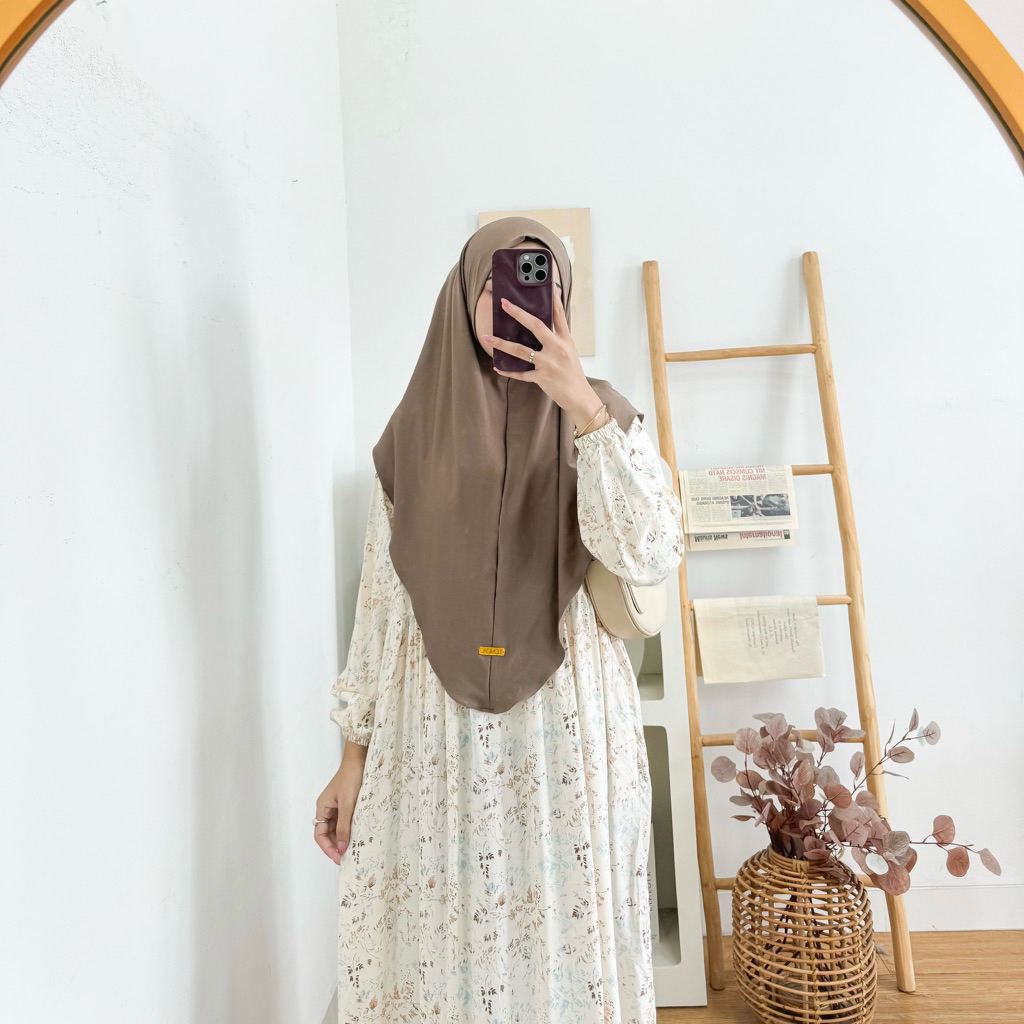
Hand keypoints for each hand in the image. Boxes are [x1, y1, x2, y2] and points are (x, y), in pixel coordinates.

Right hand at [313, 754, 365, 863]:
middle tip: (348, 857)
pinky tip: (357, 836)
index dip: (328, 848)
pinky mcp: (346, 805)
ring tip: (354, 850)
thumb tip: (342, 847)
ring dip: (343, 839)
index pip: (320, 835)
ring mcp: (336, 808)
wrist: (359, 760)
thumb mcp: (347, 804)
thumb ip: (344, 826)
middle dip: (336, 846)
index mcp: (322, 808)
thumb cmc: (351, 778)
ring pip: (337, 829)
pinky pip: (345, 822)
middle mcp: (327, 809)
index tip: (338, 858)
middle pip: (328, 834)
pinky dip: (349, 830)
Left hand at [485, 288, 597, 417]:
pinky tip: (498, 367)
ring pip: (521, 350)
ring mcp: (549, 363)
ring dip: (501, 343)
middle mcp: (557, 349)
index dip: (553, 299)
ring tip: (487, 337)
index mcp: (565, 340)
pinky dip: (508, 370)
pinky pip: (520, 373)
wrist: (580, 397)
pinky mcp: (542, 377)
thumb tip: (538, 328)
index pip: (558, 315)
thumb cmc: (573, 374)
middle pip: (536, 326)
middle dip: (518, 314)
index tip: (547, 284)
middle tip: (504, 304)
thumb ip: (556, 339)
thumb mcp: (569, 352)